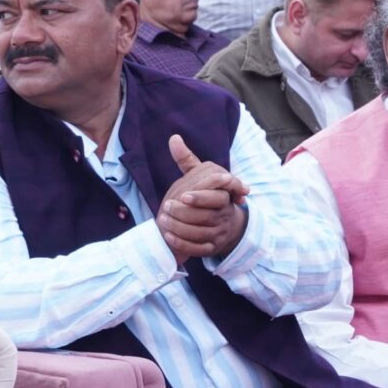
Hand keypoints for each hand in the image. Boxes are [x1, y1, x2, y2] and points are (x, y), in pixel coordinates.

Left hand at [156, 134, 249, 261]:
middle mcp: (225, 215)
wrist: (224, 223)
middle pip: (207, 216)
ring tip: (162, 220)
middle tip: (166, 206)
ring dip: (180, 227)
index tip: (182, 195)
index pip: (217, 197)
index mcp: (224, 197)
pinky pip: (199, 249)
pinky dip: (183, 243)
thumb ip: (187, 160)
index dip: (201, 197)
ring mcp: (220, 233)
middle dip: (185, 212)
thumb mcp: (200, 176)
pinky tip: (168, 236)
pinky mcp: (213, 247)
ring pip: (201, 233)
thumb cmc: (206, 195)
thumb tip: (174, 138)